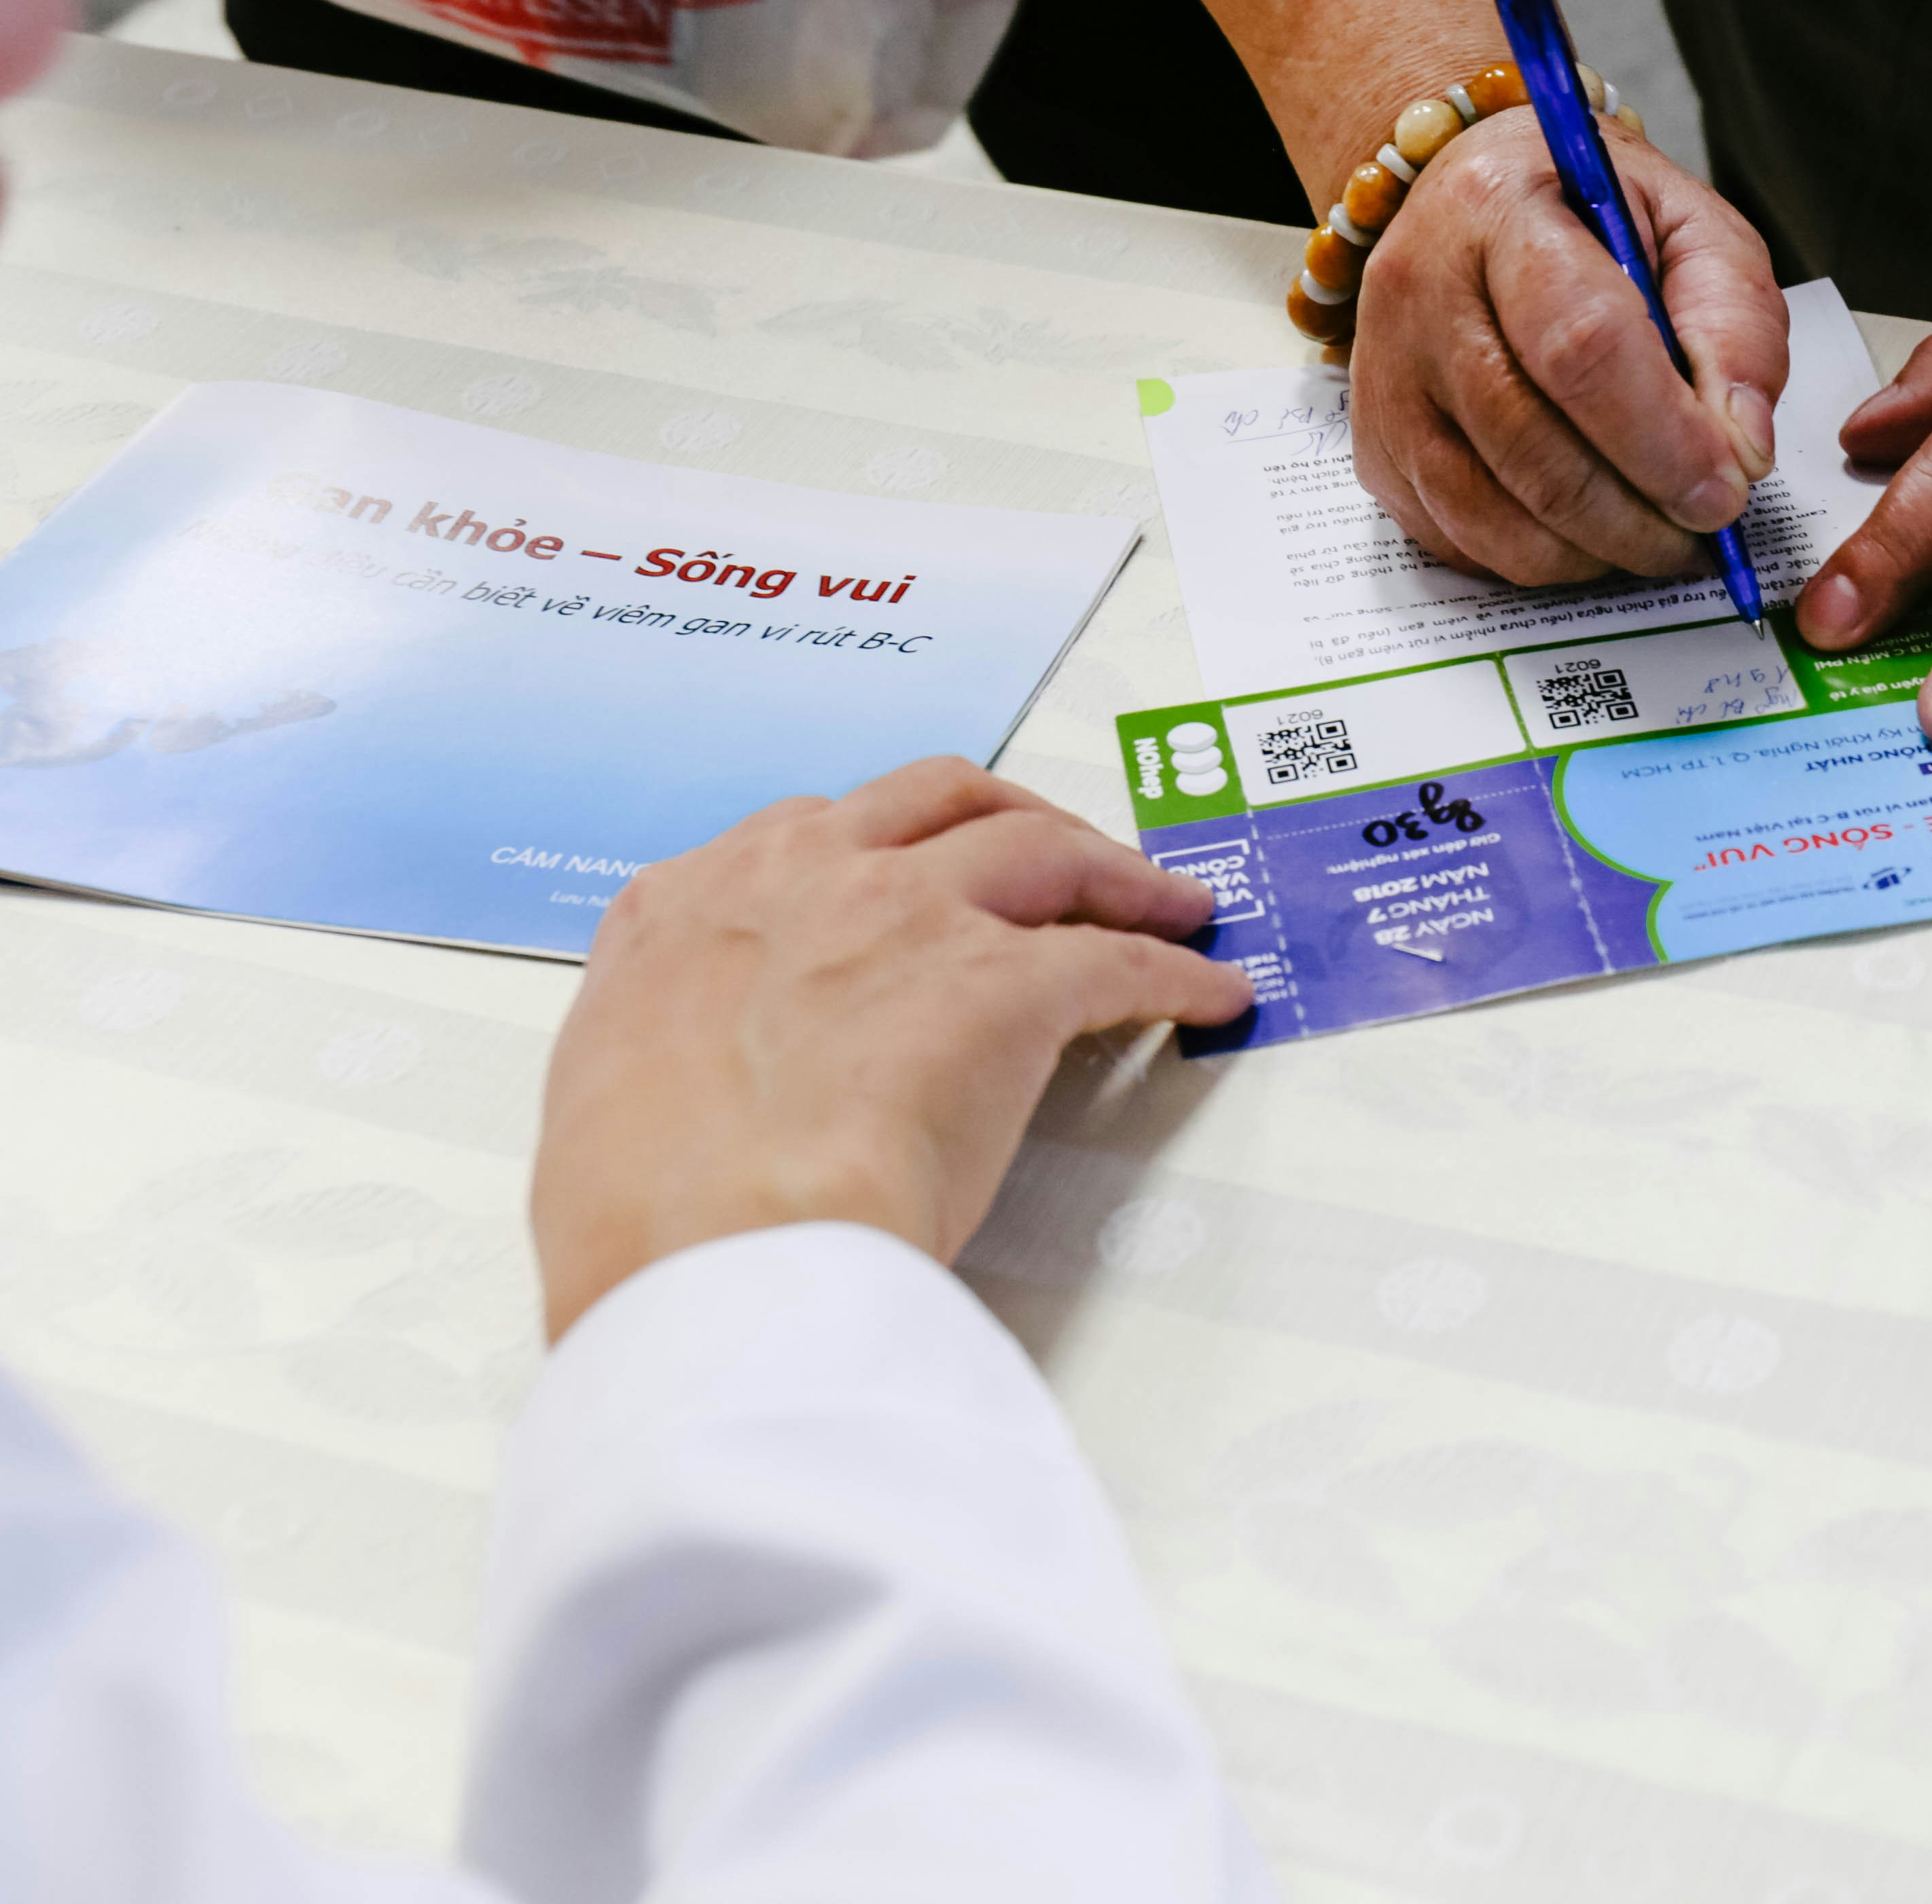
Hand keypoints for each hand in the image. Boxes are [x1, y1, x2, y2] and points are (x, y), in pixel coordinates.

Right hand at [532, 759, 1251, 1340]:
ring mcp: (908, 917)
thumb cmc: (646, 1213)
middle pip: (939, 801)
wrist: (712, 1245)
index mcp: (692, 907)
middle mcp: (804, 879)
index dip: (881, 847)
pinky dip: (1174, 972)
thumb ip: (670, 1043)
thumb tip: (712, 1075)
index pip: (809, 834)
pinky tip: (1207, 992)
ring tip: (1170, 902)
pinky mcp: (1006, 983)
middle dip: (1012, 817)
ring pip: (1042, 851)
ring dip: (1116, 872)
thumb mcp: (608, 1092)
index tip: (916, 868)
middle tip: (1062, 854)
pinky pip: (1118, 962)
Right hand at [1352, 108, 1787, 584]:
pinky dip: (1541, 558)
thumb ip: (1734, 328)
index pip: (1581, 345)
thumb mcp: (1695, 232)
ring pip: (1490, 515)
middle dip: (1638, 516)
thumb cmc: (1596, 217)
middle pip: (1531, 448)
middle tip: (1705, 527)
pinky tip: (1589, 525)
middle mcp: (1419, 291)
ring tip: (1657, 531)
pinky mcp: (1375, 449)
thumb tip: (1740, 451)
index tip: (1726, 489)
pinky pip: (1461, 542)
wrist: (1482, 206)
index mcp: (1503, 208)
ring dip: (1595, 551)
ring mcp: (1385, 379)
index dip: (1663, 439)